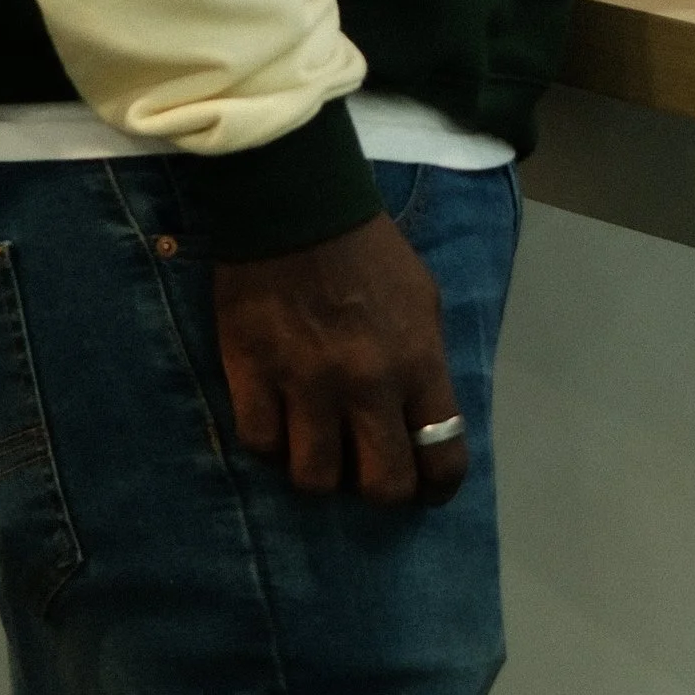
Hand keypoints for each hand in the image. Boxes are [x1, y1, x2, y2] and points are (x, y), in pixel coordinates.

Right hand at [215, 211, 464, 506]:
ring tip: (316, 442)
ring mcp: (306, 384)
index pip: (443, 458)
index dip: (435, 487)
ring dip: (317, 467)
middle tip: (365, 471)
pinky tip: (277, 415)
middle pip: (382, 486)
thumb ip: (425, 364)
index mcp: (417, 363)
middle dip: (377, 489)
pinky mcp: (252, 374)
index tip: (424, 487)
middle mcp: (366, 385)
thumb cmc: (369, 251)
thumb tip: (422, 419)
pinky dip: (270, 439)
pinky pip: (261, 444)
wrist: (296, 205)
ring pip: (314, 478)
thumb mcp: (423, 300)